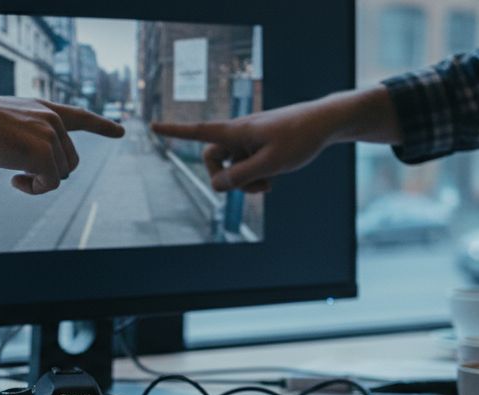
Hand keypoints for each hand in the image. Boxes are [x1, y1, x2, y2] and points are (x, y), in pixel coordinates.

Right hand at [0, 79, 124, 194]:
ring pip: (60, 174)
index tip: (121, 131)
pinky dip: (33, 189)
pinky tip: (14, 179)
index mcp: (44, 108)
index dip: (102, 125)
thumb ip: (28, 135)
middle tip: (20, 174)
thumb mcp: (7, 122)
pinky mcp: (44, 154)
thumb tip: (38, 164)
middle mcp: (53, 119)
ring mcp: (50, 136)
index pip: (80, 116)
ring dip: (39, 182)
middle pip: (69, 160)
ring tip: (13, 173)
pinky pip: (49, 184)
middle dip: (49, 173)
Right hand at [150, 86, 400, 193]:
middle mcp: (238, 134)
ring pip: (232, 167)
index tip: (152, 126)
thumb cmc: (300, 138)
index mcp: (236, 131)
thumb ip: (242, 176)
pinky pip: (246, 166)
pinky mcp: (259, 146)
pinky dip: (257, 175)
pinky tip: (275, 176)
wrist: (326, 123)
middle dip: (226, 179)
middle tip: (253, 187)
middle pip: (212, 159)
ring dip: (246, 181)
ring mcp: (248, 141)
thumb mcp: (272, 164)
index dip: (174, 131)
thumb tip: (218, 186)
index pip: (198, 131)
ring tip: (271, 182)